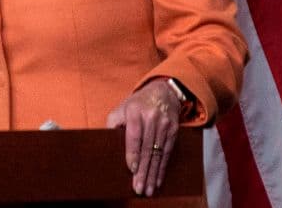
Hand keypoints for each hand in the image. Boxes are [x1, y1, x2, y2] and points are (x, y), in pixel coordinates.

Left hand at [106, 78, 181, 196]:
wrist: (163, 91)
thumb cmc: (138, 103)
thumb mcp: (122, 107)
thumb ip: (113, 123)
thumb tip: (107, 142)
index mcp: (135, 111)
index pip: (134, 135)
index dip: (133, 153)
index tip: (131, 169)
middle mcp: (152, 118)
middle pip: (147, 148)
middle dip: (143, 170)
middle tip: (139, 187)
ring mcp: (165, 124)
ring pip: (158, 153)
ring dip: (152, 174)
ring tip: (148, 189)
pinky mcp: (174, 130)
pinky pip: (167, 153)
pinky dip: (162, 168)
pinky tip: (158, 180)